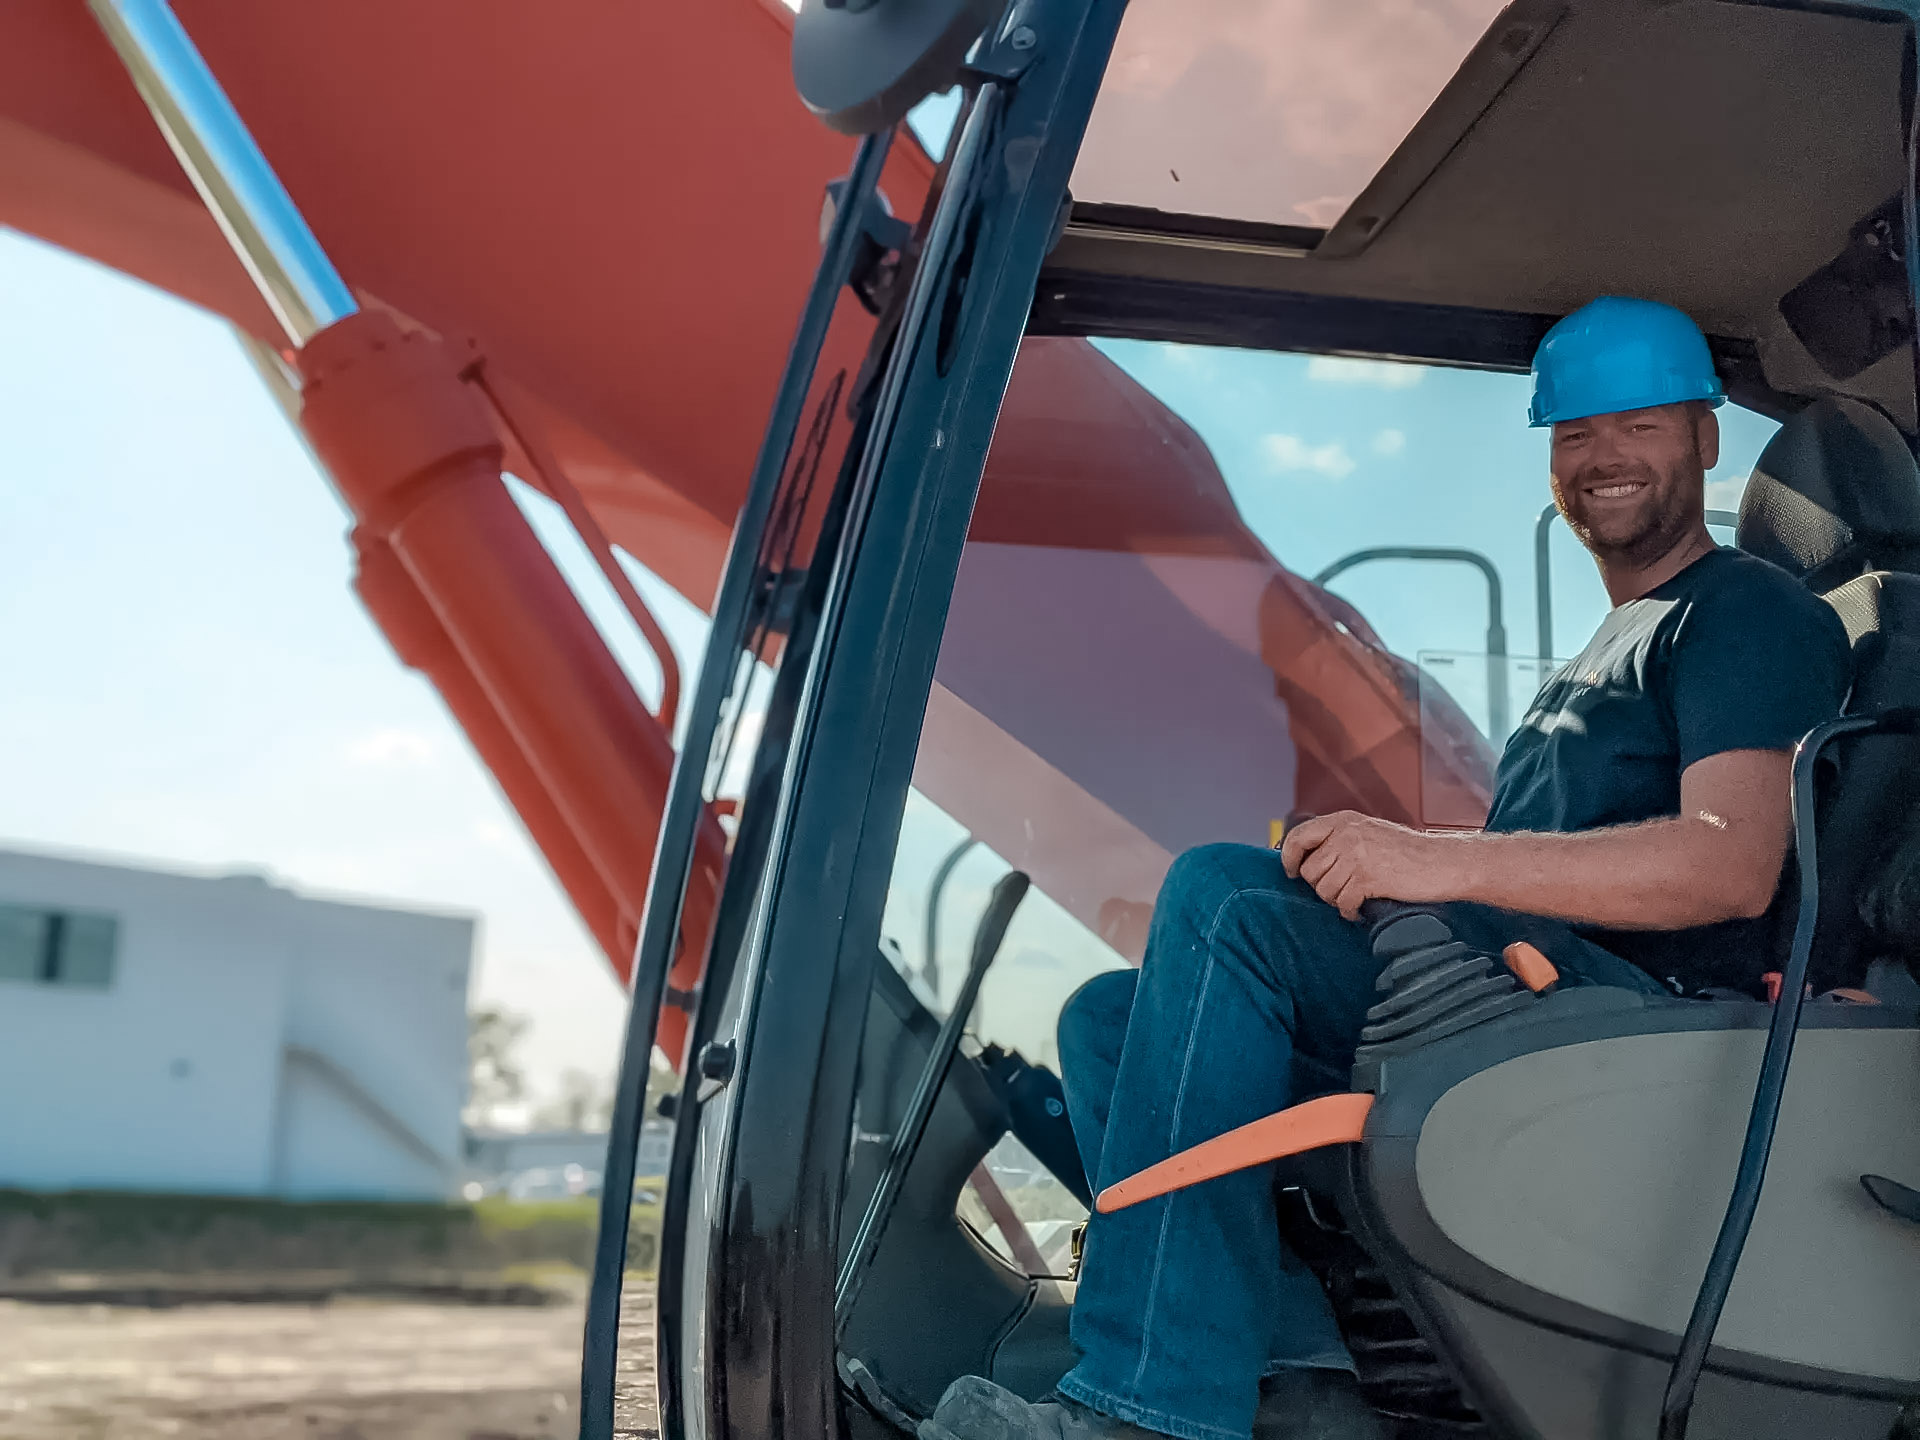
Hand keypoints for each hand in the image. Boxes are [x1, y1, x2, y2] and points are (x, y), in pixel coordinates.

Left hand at [1278, 811, 1456, 920]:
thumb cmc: (1409, 852)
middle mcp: (1345, 835)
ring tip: (1356, 897)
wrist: (1443, 862)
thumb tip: (1306, 860)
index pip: (1298, 836)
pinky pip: (1342, 904)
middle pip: (1309, 871)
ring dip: (1337, 900)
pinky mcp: (1366, 878)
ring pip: (1323, 890)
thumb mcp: (1369, 833)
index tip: (1291, 872)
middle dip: (1322, 886)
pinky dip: (1350, 911)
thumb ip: (1340, 839)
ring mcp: (1355, 856)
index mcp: (1343, 820)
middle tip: (1343, 890)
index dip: (1289, 857)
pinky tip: (1362, 908)